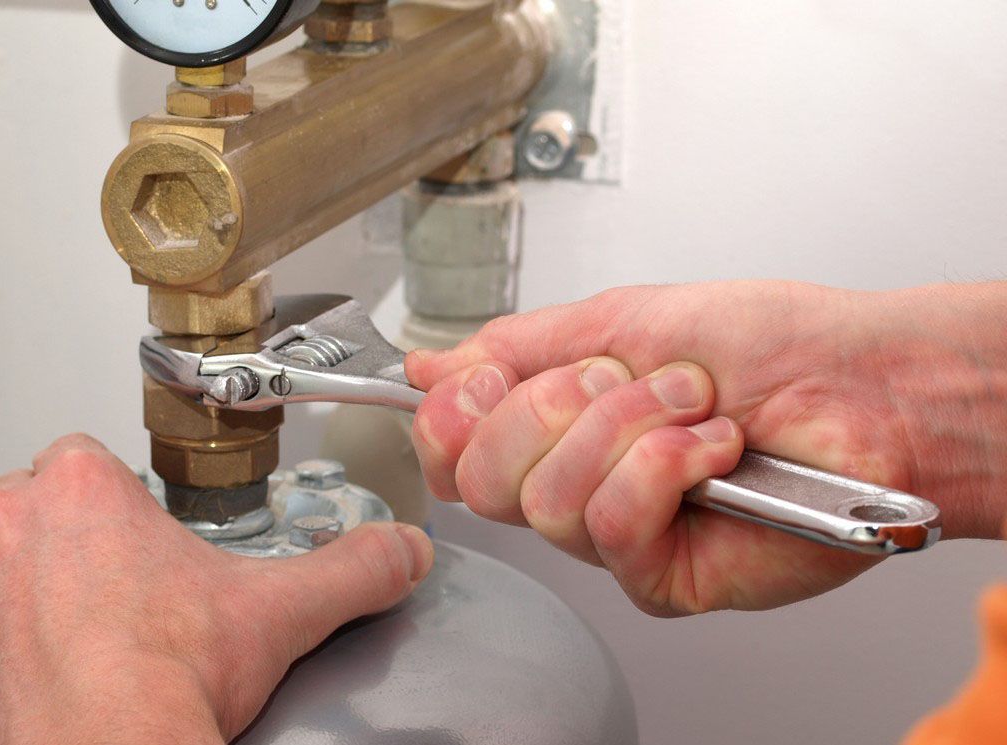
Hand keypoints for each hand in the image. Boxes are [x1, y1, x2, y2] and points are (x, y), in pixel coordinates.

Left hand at [0, 434, 432, 744]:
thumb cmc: (169, 680)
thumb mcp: (281, 610)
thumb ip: (353, 567)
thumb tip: (404, 551)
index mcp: (78, 487)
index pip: (85, 461)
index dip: (113, 503)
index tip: (134, 545)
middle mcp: (3, 520)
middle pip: (33, 511)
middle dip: (66, 549)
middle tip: (111, 603)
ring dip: (13, 593)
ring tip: (65, 646)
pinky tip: (16, 673)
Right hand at [406, 281, 1006, 615]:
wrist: (859, 381)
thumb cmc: (765, 345)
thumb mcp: (618, 318)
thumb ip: (514, 346)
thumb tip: (426, 364)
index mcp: (554, 426)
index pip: (450, 449)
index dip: (452, 414)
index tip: (490, 375)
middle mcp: (574, 486)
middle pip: (480, 480)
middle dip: (549, 407)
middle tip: (619, 377)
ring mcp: (615, 537)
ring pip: (547, 502)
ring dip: (627, 427)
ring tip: (692, 404)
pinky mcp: (660, 578)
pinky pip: (613, 526)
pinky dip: (666, 466)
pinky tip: (714, 451)